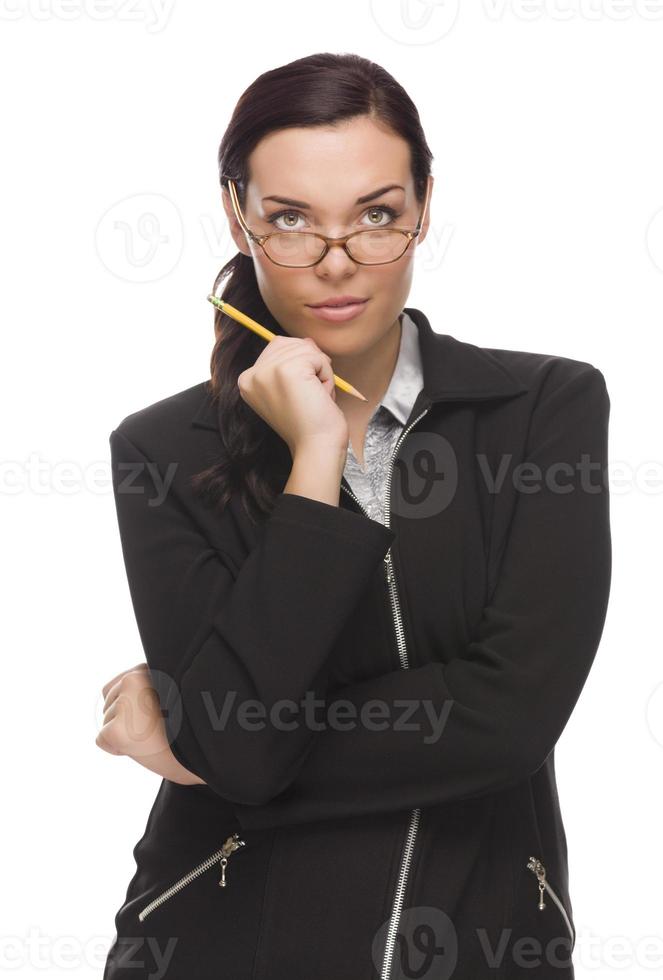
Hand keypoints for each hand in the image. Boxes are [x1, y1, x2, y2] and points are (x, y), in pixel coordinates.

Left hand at [95, 662, 204, 785]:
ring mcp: (123, 703)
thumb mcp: (170, 693)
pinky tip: (141, 747)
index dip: (135, 704)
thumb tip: (121, 689)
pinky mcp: (116, 729)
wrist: (202, 752)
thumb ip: (147, 687)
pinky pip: (102, 740)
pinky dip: (116, 748)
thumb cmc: (189, 726)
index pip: (122, 683)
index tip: (155, 714)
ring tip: (152, 736)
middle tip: (154, 728)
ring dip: (123, 733)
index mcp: (147, 668)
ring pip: (106, 720)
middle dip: (124, 718)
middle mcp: (133, 678)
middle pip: (109, 701)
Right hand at [237, 334, 348, 456]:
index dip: (299, 364)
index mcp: (247, 380)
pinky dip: (327, 376)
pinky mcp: (286, 370)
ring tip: (314, 398)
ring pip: (306, 348)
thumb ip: (293, 362)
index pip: (277, 346)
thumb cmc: (310, 423)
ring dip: (320, 372)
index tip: (298, 396)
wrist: (316, 447)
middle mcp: (251, 374)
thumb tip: (306, 340)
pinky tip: (319, 397)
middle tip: (309, 397)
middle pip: (290, 343)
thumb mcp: (294, 388)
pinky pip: (318, 357)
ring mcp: (266, 371)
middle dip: (310, 366)